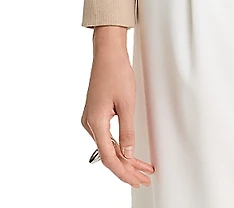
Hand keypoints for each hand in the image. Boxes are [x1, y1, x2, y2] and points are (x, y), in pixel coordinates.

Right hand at [81, 26, 154, 186]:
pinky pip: (106, 137)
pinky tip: (129, 153)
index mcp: (96, 123)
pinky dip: (119, 146)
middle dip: (127, 168)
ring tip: (141, 169)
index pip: (109, 157)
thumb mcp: (127, 103)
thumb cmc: (116, 73)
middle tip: (144, 178)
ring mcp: (91, 119)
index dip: (124, 172)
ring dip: (124, 158)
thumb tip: (128, 153)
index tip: (137, 179)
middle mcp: (89, 124)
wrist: (108, 54)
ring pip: (108, 147)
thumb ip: (127, 131)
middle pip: (108, 155)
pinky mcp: (95, 114)